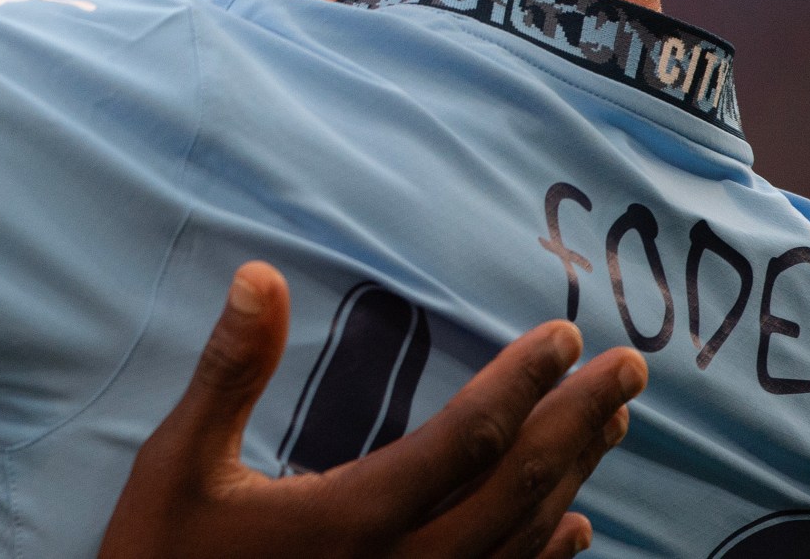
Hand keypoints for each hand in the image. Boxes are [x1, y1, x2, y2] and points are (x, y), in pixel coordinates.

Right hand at [99, 263, 647, 558]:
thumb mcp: (179, 460)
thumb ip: (231, 371)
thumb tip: (260, 277)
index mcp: (355, 518)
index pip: (467, 439)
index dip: (523, 383)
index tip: (565, 334)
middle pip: (518, 488)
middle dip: (578, 422)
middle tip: (630, 369)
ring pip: (521, 540)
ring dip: (574, 476)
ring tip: (613, 422)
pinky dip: (545, 554)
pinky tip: (574, 528)